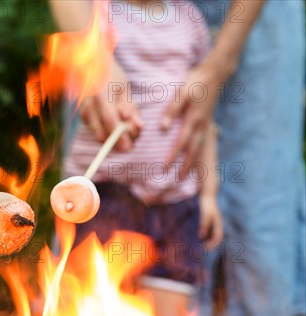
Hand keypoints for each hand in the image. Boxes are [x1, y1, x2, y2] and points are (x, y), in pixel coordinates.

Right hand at [80, 60, 141, 150]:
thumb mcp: (125, 89)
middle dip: (118, 140)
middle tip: (133, 134)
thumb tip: (137, 127)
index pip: (110, 120)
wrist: (91, 67)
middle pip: (102, 135)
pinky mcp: (84, 119)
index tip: (129, 147)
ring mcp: (84, 114)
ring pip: (99, 136)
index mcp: (100, 94)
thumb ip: (131, 109)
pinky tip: (118, 120)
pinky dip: (110, 132)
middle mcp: (88, 106)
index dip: (120, 136)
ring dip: (115, 138)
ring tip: (128, 124)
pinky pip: (98, 132)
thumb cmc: (111, 76)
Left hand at [161, 58, 224, 177]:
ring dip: (194, 161)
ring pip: (200, 147)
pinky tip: (195, 156)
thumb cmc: (196, 81)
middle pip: (193, 150)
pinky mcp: (207, 120)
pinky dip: (199, 151)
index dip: (172, 157)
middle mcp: (201, 125)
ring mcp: (206, 123)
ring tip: (187, 173)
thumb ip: (172, 111)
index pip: (181, 143)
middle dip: (185, 166)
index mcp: (193, 119)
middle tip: (178, 179)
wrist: (215, 72)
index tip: (164, 168)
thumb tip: (163, 128)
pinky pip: (203, 141)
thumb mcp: (181, 93)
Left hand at [198, 193, 223, 249]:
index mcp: (218, 225)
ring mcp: (214, 224)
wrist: (208, 196)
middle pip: (215, 238)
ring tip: (199, 246)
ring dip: (207, 242)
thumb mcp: (205, 215)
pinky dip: (204, 236)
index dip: (212, 245)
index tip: (205, 249)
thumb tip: (200, 236)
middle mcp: (217, 225)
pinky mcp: (210, 222)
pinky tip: (198, 238)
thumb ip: (203, 225)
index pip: (217, 238)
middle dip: (210, 245)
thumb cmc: (207, 205)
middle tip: (201, 251)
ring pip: (212, 236)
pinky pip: (208, 232)